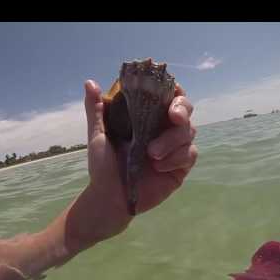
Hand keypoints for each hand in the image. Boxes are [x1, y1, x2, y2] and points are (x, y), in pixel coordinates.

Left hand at [75, 79, 196, 244]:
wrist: (110, 197)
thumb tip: (90, 82)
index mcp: (146, 117)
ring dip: (172, 141)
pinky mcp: (180, 166)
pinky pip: (190, 154)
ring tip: (151, 154)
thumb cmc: (103, 166)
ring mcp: (174, 147)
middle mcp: (163, 129)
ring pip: (188, 132)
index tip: (171, 90)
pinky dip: (176, 158)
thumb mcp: (97, 136)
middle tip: (173, 117)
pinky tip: (158, 167)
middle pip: (185, 110)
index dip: (173, 90)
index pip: (167, 96)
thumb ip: (96, 109)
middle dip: (182, 110)